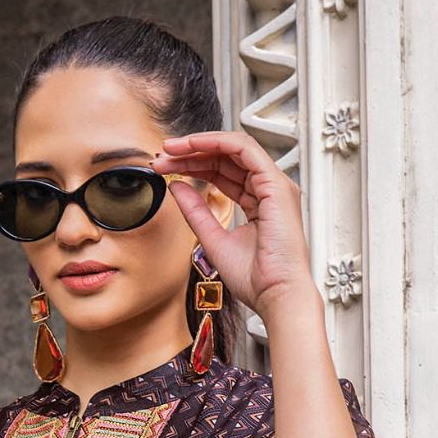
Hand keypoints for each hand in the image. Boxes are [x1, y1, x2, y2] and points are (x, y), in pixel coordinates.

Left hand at [151, 130, 321, 323]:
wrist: (276, 296)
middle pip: (227, 158)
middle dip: (191, 154)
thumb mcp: (213, 239)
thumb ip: (195, 211)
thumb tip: (176, 186)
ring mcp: (275, 185)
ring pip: (234, 147)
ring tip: (171, 149)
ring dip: (200, 144)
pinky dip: (217, 142)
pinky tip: (192, 146)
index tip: (166, 169)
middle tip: (162, 157)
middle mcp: (269, 190)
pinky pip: (244, 149)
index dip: (194, 166)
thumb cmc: (257, 280)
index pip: (224, 172)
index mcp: (259, 203)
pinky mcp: (275, 184)